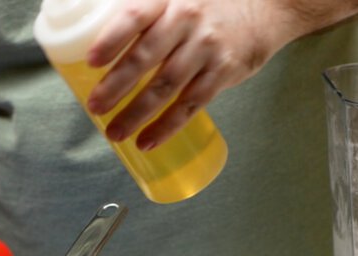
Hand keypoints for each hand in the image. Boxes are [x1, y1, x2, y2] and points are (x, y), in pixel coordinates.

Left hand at [85, 0, 357, 149]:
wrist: (266, 7)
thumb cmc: (208, 5)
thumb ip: (145, 17)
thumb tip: (99, 48)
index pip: (134, 15)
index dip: (112, 39)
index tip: (91, 61)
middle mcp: (186, 19)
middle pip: (146, 56)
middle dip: (116, 85)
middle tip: (95, 107)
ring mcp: (206, 48)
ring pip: (165, 86)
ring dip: (137, 113)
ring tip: (114, 132)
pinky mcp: (222, 72)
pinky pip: (190, 104)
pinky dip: (167, 126)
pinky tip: (147, 140)